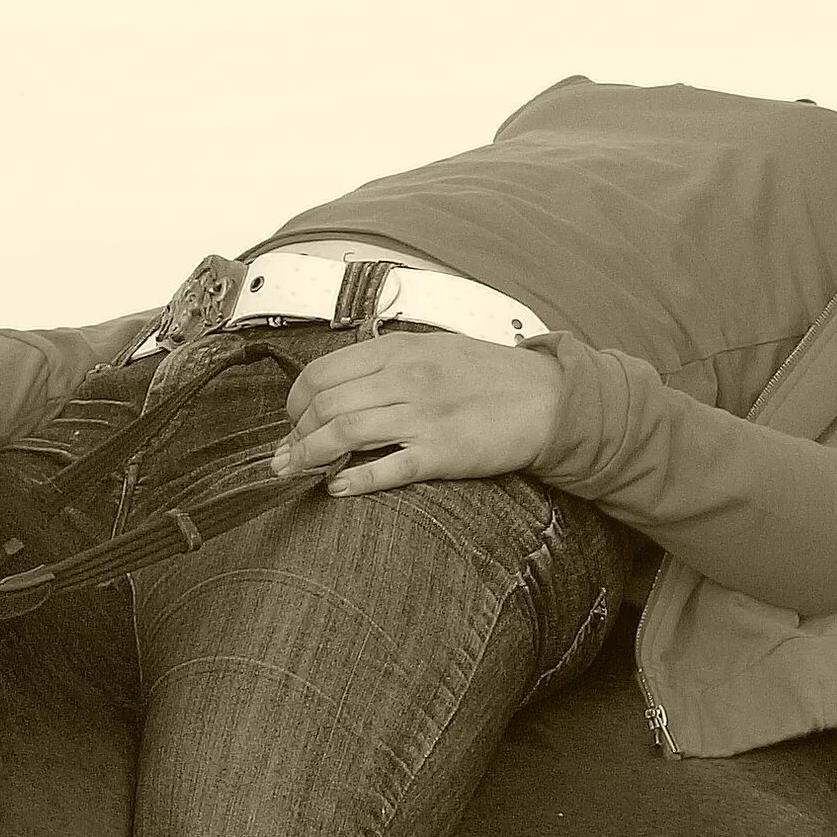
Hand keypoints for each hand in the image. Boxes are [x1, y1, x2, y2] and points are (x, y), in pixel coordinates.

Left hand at [271, 333, 563, 496]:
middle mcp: (405, 379)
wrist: (548, 399)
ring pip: (344, 433)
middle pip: (326, 405)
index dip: (296, 401)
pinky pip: (386, 468)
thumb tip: (343, 383)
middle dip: (296, 434)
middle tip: (288, 455)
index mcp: (399, 350)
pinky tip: (336, 489)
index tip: (293, 420)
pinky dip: (354, 480)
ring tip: (296, 471)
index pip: (323, 373)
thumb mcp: (435, 348)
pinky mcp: (442, 453)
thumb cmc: (490, 374)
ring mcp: (422, 416)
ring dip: (310, 456)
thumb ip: (389, 361)